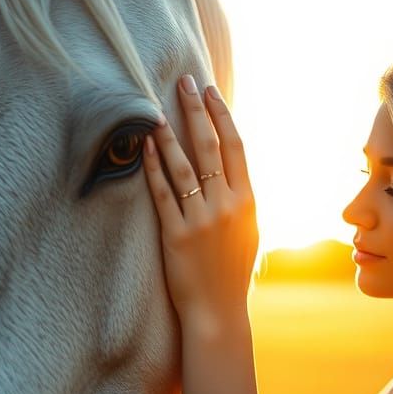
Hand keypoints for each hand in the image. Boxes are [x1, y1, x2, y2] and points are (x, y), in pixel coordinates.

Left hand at [143, 74, 258, 330]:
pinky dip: (153, 167)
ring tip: (156, 110)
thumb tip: (230, 167)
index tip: (210, 90)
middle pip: (210, 146)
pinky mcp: (177, 235)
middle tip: (184, 82)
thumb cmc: (232, 271)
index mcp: (248, 201)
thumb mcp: (248, 231)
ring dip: (168, 134)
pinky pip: (162, 193)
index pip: (235, 146)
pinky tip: (143, 147)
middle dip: (196, 110)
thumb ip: (240, 198)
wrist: (219, 312)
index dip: (222, 114)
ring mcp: (202, 220)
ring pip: (183, 165)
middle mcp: (227, 206)